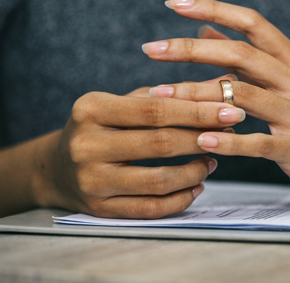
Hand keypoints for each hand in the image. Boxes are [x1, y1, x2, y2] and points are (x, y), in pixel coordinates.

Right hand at [33, 87, 245, 217]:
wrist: (57, 167)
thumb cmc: (102, 127)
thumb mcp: (124, 102)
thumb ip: (170, 93)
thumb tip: (224, 81)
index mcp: (92, 109)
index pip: (155, 109)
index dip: (197, 111)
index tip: (231, 109)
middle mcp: (87, 145)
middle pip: (160, 143)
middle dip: (204, 137)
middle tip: (232, 131)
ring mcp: (92, 181)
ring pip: (158, 180)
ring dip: (195, 171)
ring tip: (214, 159)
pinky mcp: (100, 209)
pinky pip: (150, 208)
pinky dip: (181, 199)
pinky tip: (198, 185)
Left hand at [143, 0, 289, 208]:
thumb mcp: (287, 85)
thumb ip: (248, 59)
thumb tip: (207, 31)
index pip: (252, 22)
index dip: (213, 9)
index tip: (175, 4)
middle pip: (241, 54)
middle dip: (191, 49)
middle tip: (151, 48)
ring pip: (242, 95)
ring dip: (197, 95)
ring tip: (160, 96)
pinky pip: (257, 142)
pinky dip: (226, 140)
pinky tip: (199, 140)